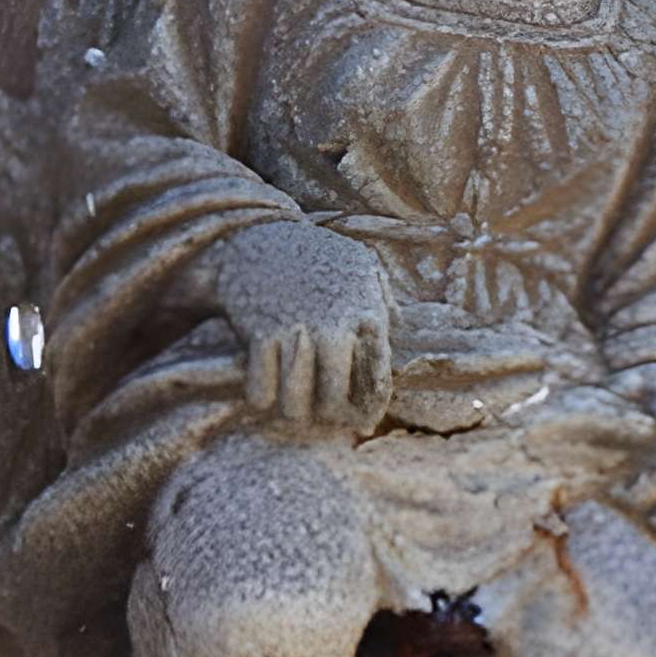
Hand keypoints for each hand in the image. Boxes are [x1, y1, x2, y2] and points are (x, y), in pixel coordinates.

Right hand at [208, 221, 392, 432]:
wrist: (254, 235)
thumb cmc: (314, 255)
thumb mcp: (360, 263)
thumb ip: (384, 296)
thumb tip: (401, 326)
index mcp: (366, 313)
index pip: (377, 382)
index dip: (370, 410)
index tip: (363, 422)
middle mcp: (334, 326)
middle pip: (335, 403)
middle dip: (329, 416)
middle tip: (321, 413)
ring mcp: (296, 331)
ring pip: (295, 405)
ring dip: (292, 411)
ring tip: (293, 404)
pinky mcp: (259, 334)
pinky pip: (260, 392)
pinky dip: (261, 398)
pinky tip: (265, 388)